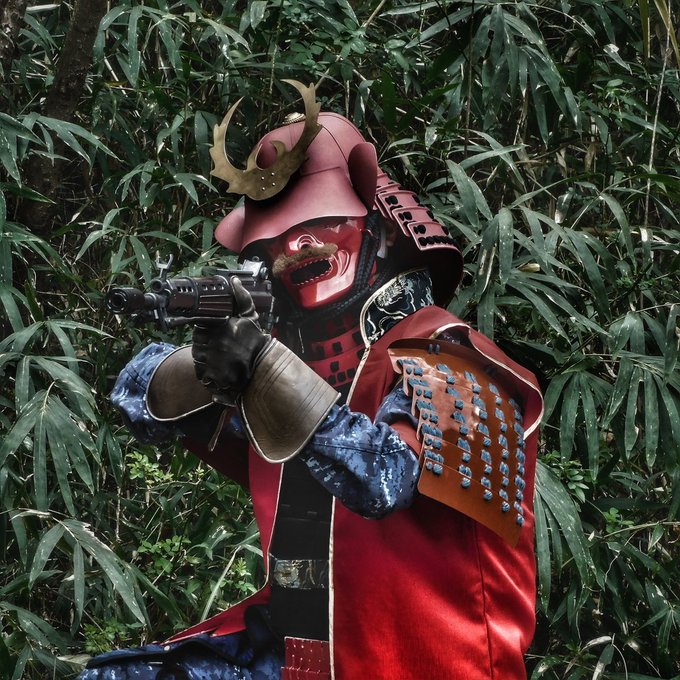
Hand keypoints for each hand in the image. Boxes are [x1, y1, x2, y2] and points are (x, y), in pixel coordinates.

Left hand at [192, 277, 270, 404]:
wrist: (263, 366)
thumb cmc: (256, 341)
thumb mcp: (250, 317)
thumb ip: (241, 297)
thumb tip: (234, 281)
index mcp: (220, 327)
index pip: (199, 326)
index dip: (205, 330)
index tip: (215, 334)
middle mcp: (214, 344)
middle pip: (197, 342)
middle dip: (205, 344)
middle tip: (219, 346)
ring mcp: (212, 361)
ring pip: (197, 357)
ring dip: (205, 357)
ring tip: (220, 357)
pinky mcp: (213, 377)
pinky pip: (201, 373)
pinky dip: (206, 372)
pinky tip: (218, 368)